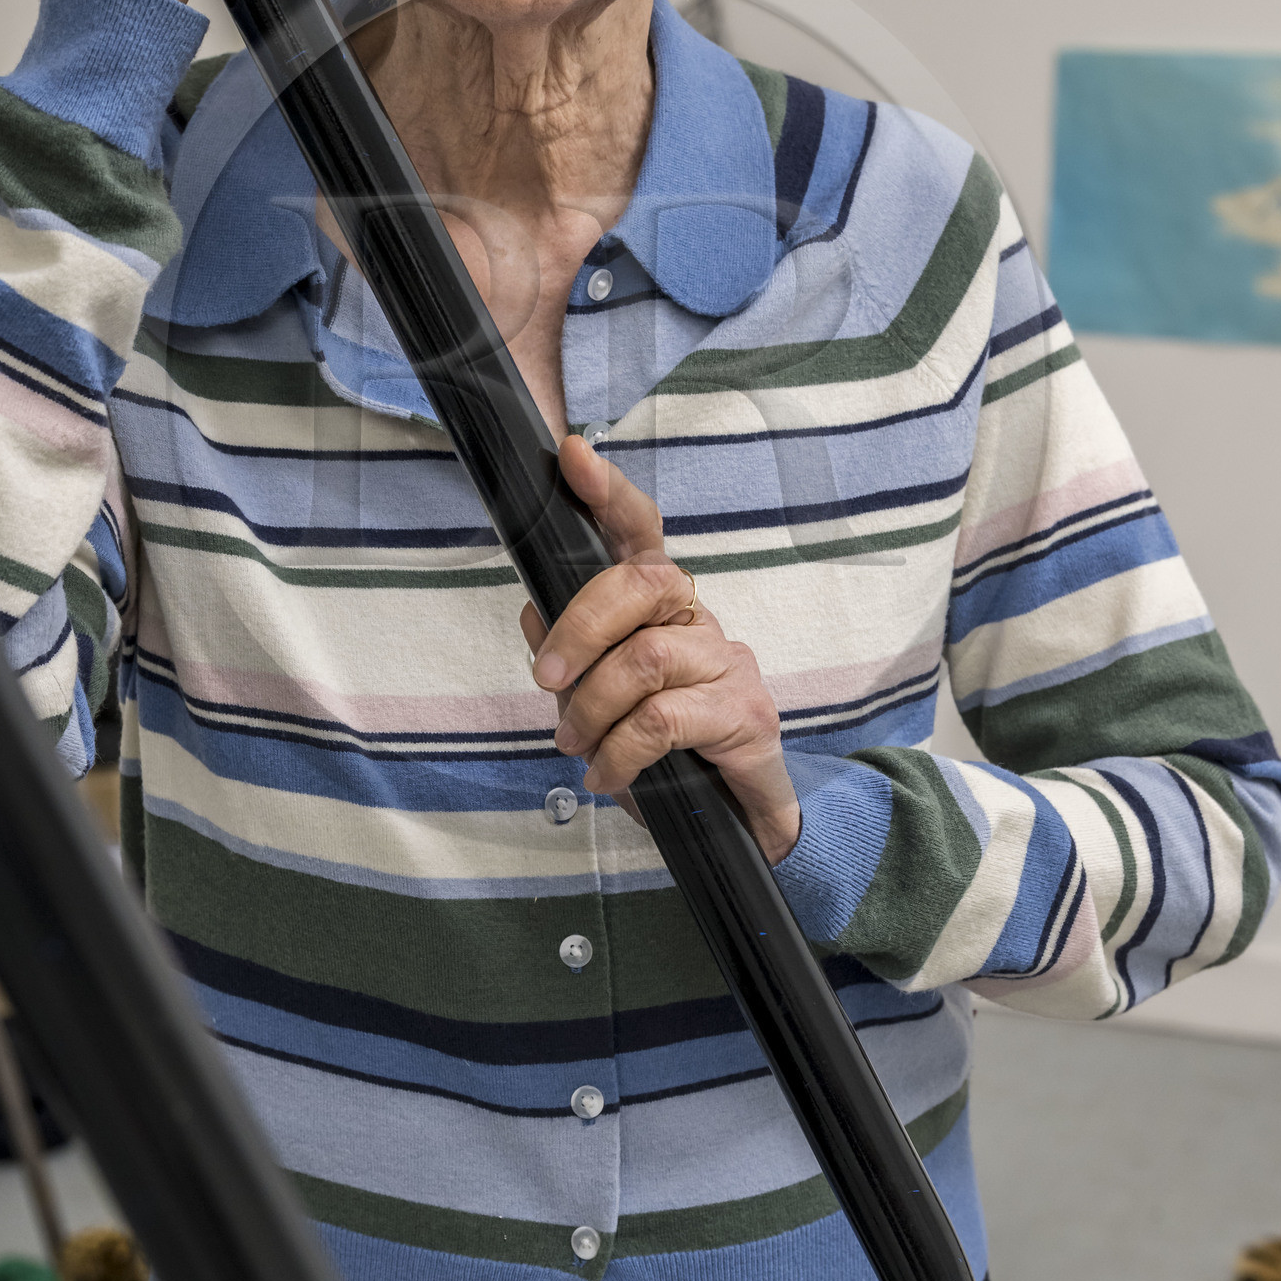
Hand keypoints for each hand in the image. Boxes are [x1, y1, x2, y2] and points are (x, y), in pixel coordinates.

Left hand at [519, 435, 800, 864]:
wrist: (737, 824)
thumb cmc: (666, 753)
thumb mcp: (603, 703)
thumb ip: (572, 655)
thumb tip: (534, 609)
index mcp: (661, 607)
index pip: (639, 535)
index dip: (608, 493)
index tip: (573, 455)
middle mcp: (700, 620)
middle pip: (642, 583)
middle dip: (580, 627)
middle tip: (547, 682)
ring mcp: (729, 663)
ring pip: (645, 659)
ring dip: (592, 709)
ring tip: (575, 746)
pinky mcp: (746, 714)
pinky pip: (662, 720)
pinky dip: (618, 753)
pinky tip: (607, 776)